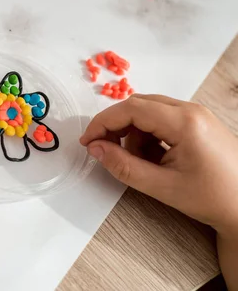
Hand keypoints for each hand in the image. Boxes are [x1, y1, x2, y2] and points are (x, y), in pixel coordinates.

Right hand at [80, 94, 237, 234]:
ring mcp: (196, 115)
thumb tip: (96, 150)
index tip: (88, 142)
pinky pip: (162, 119)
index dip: (103, 123)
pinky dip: (148, 135)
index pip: (131, 109)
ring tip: (138, 163)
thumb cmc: (215, 199)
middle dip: (116, 126)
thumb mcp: (162, 186)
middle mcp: (191, 111)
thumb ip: (124, 167)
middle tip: (103, 150)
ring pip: (148, 111)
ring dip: (133, 133)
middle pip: (138, 105)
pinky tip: (153, 159)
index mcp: (185, 122)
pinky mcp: (198, 123)